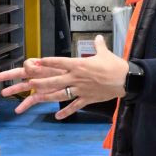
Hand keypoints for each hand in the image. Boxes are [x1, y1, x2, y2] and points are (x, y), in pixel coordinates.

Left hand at [0, 36, 129, 118]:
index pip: (60, 62)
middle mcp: (77, 77)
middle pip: (55, 80)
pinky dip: (66, 112)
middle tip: (29, 83)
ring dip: (47, 96)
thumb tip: (98, 38)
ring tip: (36, 97)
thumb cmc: (114, 65)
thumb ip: (98, 45)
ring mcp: (81, 89)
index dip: (47, 62)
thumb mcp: (105, 53)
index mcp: (79, 65)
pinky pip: (74, 106)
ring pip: (61, 94)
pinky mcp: (87, 99)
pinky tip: (57, 117)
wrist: (125, 79)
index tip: (36, 61)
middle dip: (41, 82)